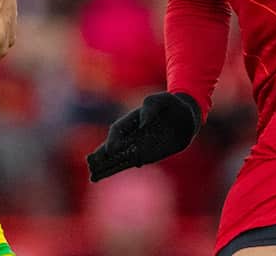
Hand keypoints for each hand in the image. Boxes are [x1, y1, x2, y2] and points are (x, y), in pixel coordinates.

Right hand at [86, 92, 200, 180]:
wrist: (186, 114)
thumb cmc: (171, 104)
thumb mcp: (161, 100)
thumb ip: (150, 108)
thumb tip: (143, 124)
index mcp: (132, 119)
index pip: (118, 130)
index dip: (113, 139)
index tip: (111, 149)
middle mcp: (133, 134)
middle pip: (113, 146)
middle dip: (102, 156)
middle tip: (90, 165)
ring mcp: (139, 145)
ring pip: (119, 157)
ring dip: (107, 166)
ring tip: (93, 176)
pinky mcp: (148, 154)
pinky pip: (131, 162)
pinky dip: (119, 167)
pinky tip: (106, 173)